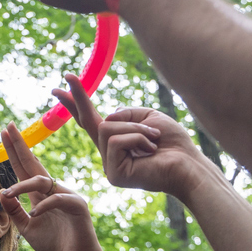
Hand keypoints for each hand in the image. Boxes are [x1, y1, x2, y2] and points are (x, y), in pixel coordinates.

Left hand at [0, 123, 111, 250]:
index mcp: (40, 194)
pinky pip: (57, 199)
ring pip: (42, 181)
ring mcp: (66, 195)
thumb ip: (15, 211)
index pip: (24, 168)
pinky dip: (44, 205)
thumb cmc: (54, 244)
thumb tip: (2, 191)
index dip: (14, 152)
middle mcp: (52, 190)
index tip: (3, 134)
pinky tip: (35, 214)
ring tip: (9, 193)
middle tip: (7, 128)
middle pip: (34, 163)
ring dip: (23, 186)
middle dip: (20, 146)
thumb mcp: (28, 227)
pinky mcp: (77, 206)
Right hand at [52, 74, 208, 198]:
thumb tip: (107, 119)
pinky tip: (150, 150)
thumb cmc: (173, 143)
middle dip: (78, 98)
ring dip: (134, 128)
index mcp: (117, 140)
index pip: (92, 121)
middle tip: (68, 75)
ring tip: (154, 138)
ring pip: (107, 129)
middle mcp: (110, 153)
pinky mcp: (114, 174)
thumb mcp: (149, 118)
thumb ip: (126, 115)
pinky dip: (137, 139)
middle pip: (88, 121)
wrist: (189, 164)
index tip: (62, 87)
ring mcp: (110, 165)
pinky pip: (116, 142)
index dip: (77, 103)